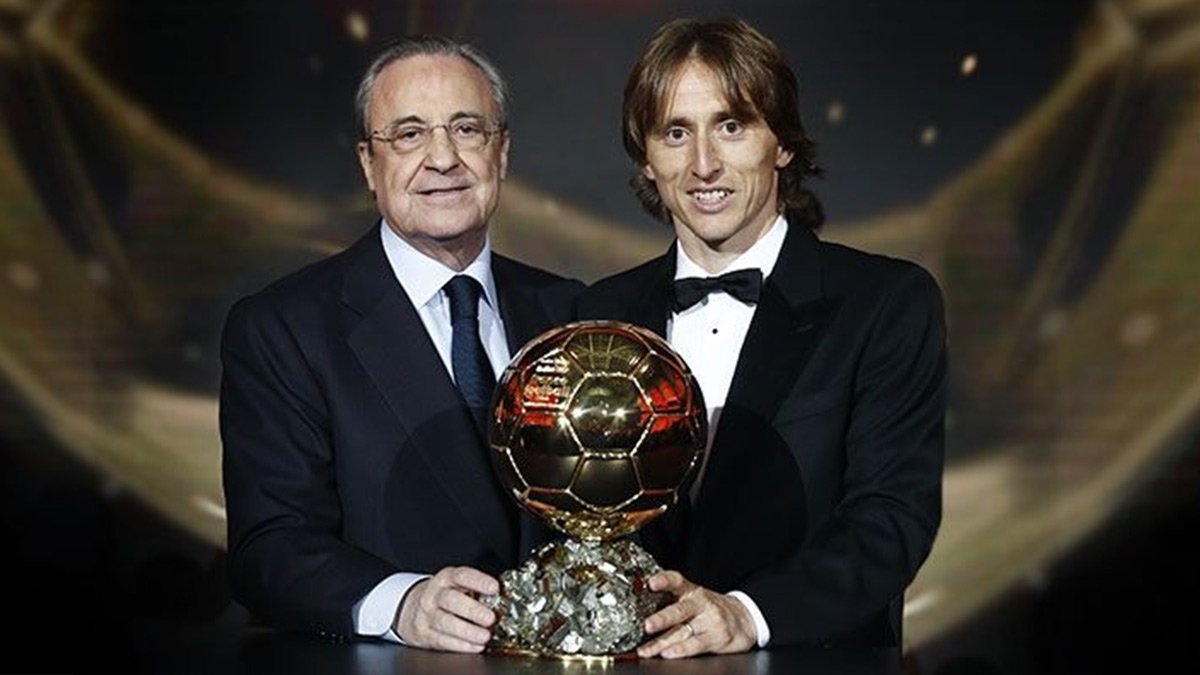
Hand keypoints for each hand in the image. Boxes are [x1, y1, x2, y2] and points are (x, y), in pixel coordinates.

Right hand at [394, 566, 499, 652]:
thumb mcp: (457, 585)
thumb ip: (476, 590)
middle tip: (490, 618)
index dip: (479, 581)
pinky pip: (442, 640)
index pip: (462, 576)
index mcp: (447, 578)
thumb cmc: (444, 596)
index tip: (494, 588)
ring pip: (445, 623)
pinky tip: (475, 646)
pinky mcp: (424, 634)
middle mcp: (435, 595)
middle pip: (452, 600)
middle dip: (472, 610)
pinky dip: (460, 645)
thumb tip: (502, 600)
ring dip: (468, 631)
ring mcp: (427, 615)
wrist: (411, 608)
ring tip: (485, 636)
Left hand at [637, 570, 756, 658]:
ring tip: (648, 648)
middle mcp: (700, 604)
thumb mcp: (694, 598)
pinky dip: (681, 650)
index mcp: (691, 591)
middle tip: (647, 625)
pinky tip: (668, 653)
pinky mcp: (717, 637)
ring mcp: (710, 621)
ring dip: (663, 642)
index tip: (651, 582)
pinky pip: (696, 645)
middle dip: (662, 619)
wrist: (744, 619)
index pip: (676, 581)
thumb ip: (671, 602)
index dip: (664, 580)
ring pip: (684, 631)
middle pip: (679, 610)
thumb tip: (638, 610)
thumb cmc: (711, 609)